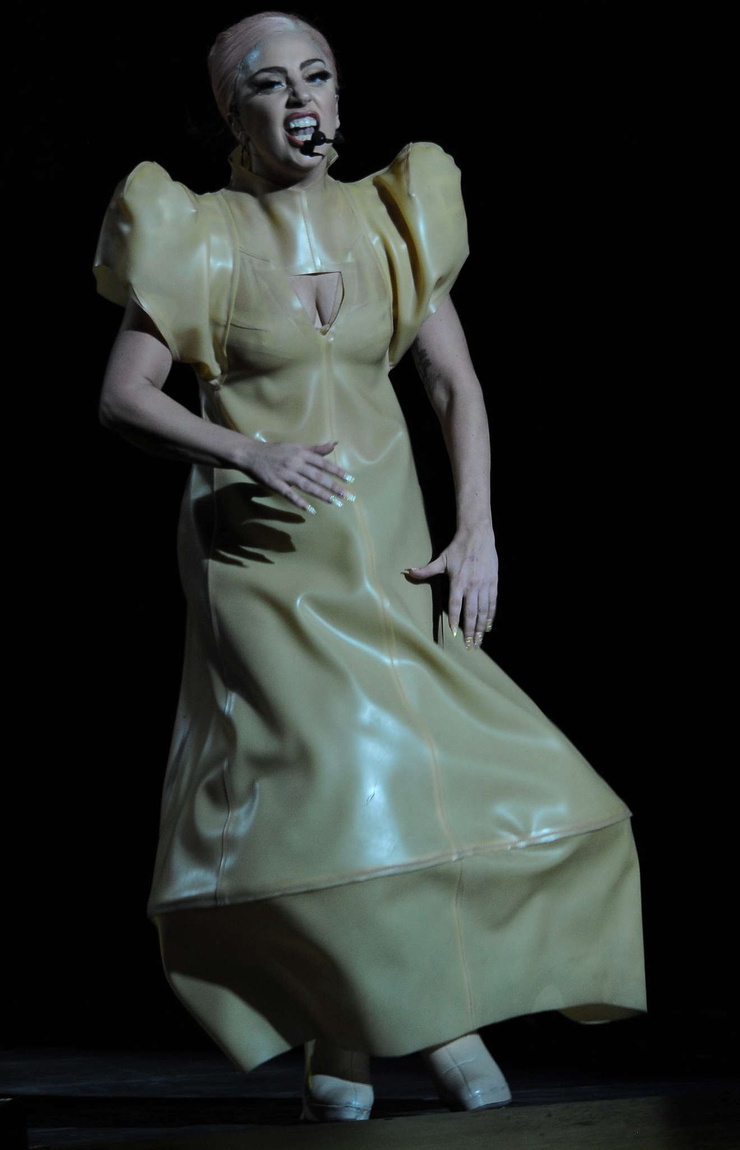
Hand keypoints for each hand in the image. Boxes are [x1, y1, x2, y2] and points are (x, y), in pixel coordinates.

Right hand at [241, 439, 354, 512]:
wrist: (251, 453)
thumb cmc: (276, 450)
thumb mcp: (297, 446)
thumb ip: (316, 448)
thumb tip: (335, 444)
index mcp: (302, 453)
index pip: (324, 463)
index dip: (337, 472)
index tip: (350, 480)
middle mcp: (296, 463)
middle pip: (318, 476)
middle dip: (334, 486)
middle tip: (348, 496)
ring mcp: (286, 474)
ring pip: (307, 485)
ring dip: (322, 494)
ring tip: (335, 503)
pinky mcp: (276, 483)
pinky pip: (290, 494)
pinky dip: (300, 502)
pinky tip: (311, 510)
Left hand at [405, 528, 497, 647]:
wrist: (478, 535)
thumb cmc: (458, 548)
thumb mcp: (441, 559)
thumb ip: (426, 570)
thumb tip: (408, 572)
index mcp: (458, 581)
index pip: (456, 605)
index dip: (455, 619)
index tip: (454, 633)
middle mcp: (472, 585)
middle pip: (471, 612)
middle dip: (469, 631)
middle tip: (469, 646)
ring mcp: (484, 585)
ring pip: (483, 611)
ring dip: (480, 627)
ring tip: (478, 641)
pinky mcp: (493, 583)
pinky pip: (492, 603)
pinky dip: (490, 616)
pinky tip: (488, 626)